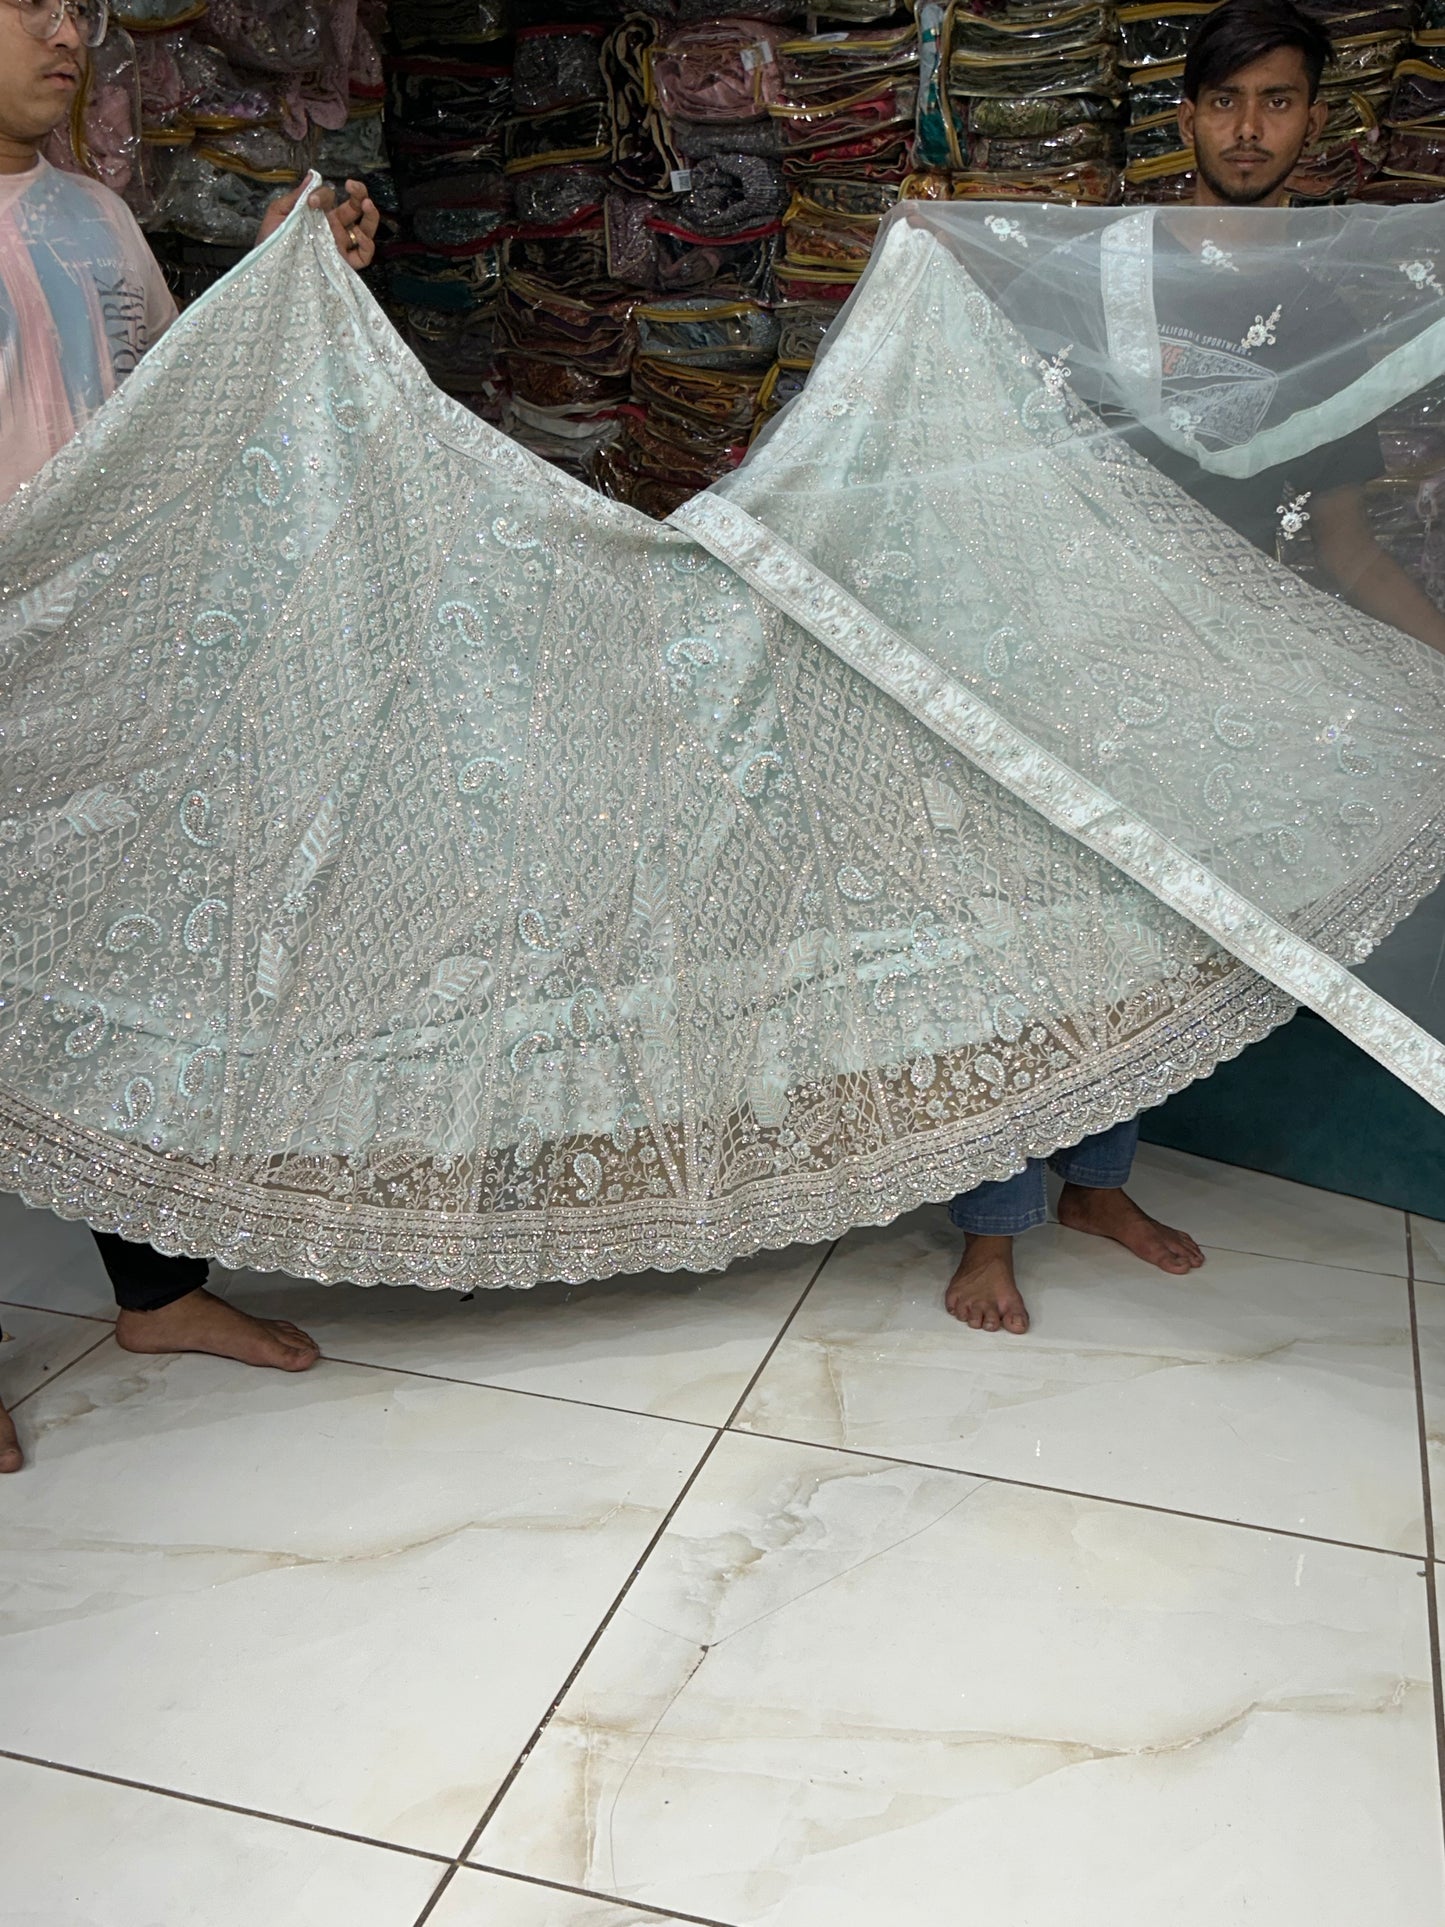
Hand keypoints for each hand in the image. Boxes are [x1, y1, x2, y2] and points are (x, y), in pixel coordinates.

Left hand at [256, 178, 379, 270]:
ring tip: (368, 204)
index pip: (329, 198)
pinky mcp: (344, 265)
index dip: (323, 195)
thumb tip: (313, 175)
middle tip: (353, 186)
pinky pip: (363, 255)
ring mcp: (340, 246)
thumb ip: (296, 197)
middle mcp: (332, 228)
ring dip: (370, 215)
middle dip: (358, 193)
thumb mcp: (278, 214)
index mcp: (317, 215)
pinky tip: (360, 235)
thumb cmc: (271, 242)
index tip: (312, 201)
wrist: (269, 270)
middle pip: (354, 209)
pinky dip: (367, 244)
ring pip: (364, 229)